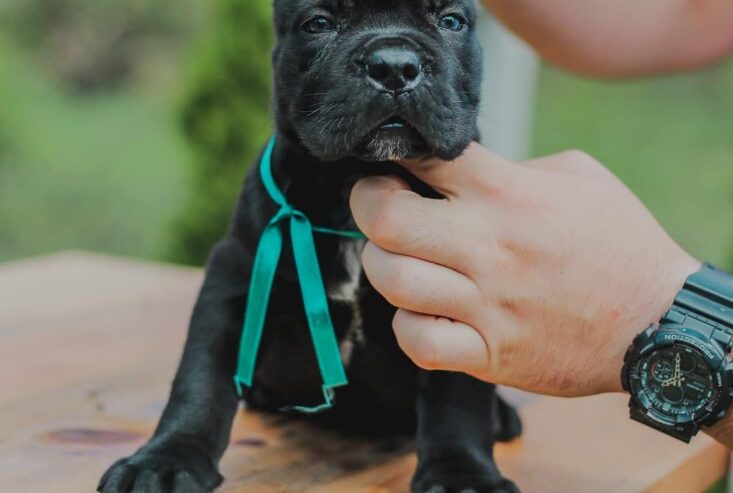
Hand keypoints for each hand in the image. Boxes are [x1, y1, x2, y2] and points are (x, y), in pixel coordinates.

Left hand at [350, 143, 700, 396]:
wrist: (656, 322)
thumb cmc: (617, 240)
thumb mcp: (577, 176)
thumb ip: (511, 166)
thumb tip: (452, 170)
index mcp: (508, 193)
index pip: (423, 157)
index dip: (392, 151)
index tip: (391, 161)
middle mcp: (490, 247)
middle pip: (385, 221)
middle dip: (366, 206)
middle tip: (377, 206)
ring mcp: (487, 304)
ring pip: (392, 280)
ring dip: (382, 266)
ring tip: (400, 259)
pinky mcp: (489, 352)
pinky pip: (418, 341)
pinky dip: (408, 326)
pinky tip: (423, 312)